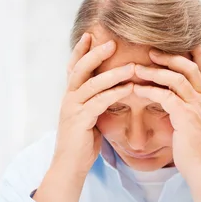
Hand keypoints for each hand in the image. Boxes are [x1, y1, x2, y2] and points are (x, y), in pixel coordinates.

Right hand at [53, 33, 133, 176]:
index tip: (91, 34)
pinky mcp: (79, 120)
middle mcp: (68, 99)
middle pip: (80, 69)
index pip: (74, 67)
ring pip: (92, 84)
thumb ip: (93, 103)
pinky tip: (129, 88)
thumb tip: (108, 92)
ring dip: (113, 73)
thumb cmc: (81, 144)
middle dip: (95, 54)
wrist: (69, 166)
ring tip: (131, 66)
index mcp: (70, 96)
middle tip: (112, 41)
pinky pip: (99, 102)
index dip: (81, 51)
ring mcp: (72, 109)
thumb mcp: (87, 118)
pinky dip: (115, 93)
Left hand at [132, 46, 200, 179]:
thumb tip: (186, 98)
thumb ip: (194, 106)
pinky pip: (165, 96)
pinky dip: (150, 90)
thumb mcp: (198, 122)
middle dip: (170, 56)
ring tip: (136, 67)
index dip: (195, 53)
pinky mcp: (185, 117)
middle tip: (151, 50)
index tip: (182, 42)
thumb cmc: (196, 148)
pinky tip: (136, 89)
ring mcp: (196, 106)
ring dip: (155, 71)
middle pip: (190, 66)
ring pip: (177, 78)